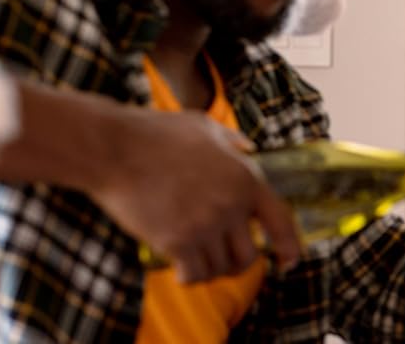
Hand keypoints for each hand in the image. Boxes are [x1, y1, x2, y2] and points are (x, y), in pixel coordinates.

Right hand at [91, 109, 300, 283]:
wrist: (114, 148)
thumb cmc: (156, 134)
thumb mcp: (204, 127)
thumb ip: (232, 141)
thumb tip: (249, 146)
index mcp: (245, 178)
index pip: (281, 221)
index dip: (290, 246)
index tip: (289, 261)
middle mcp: (230, 205)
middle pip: (248, 256)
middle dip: (236, 263)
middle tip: (221, 260)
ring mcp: (204, 225)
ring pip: (219, 269)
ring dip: (210, 271)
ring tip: (196, 262)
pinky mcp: (176, 242)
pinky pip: (193, 275)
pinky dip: (189, 278)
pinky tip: (181, 271)